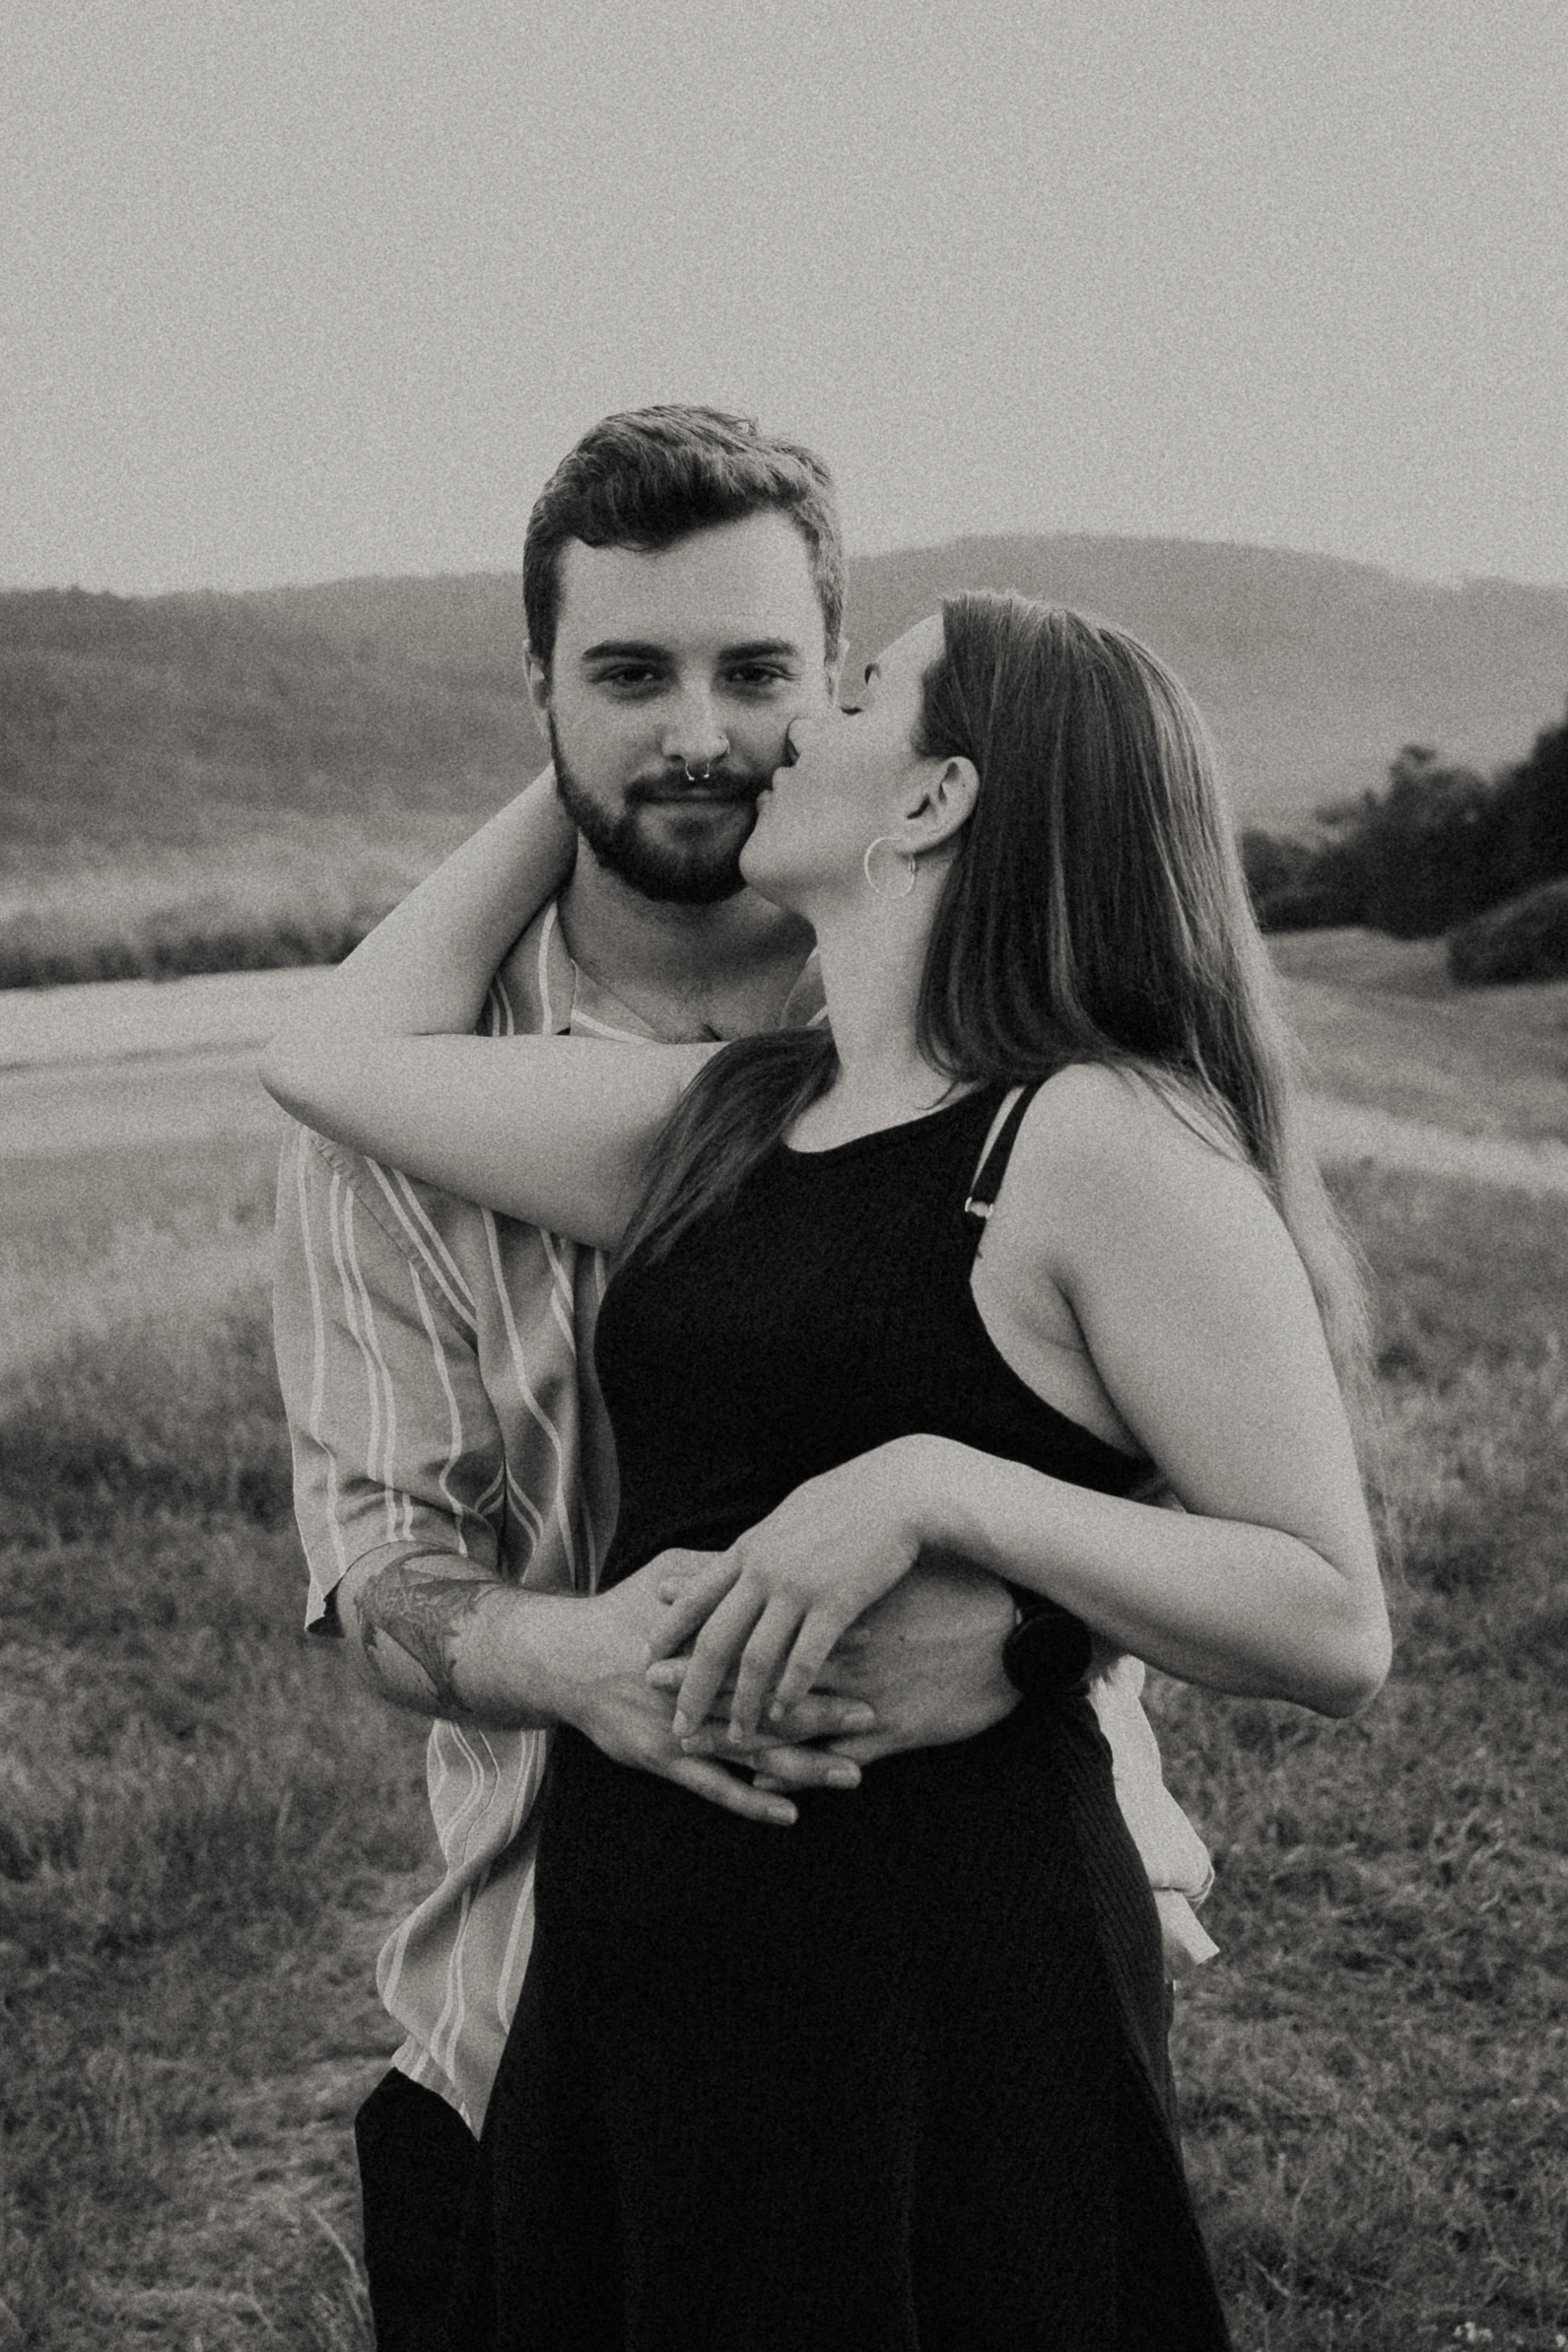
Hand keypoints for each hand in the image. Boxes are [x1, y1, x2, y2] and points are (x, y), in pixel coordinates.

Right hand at [549, 1559, 878, 1825]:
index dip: (823, 1646)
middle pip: (774, 1700)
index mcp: (710, 1637)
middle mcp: (700, 1684)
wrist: (561, 1656)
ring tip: (854, 1775)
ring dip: (806, 1765)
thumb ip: (721, 1574)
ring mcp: (682, 1726)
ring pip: (754, 1751)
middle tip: (876, 1716)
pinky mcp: (662, 1759)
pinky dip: (751, 1802)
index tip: (873, 1646)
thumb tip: (773, 1557)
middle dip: (827, 1710)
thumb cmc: (622, 1608)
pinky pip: (713, 1788)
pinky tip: (789, 1813)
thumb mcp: (671, 1574)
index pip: (778, 1641)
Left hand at [643, 1439, 937, 1740]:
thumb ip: (766, 1542)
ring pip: (757, 1658)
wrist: (900, 1489)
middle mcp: (764, 1570)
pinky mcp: (837, 1603)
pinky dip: (791, 1691)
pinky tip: (783, 1716)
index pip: (696, 1596)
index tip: (647, 1658)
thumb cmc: (852, 1498)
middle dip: (693, 1686)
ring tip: (735, 1736)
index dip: (670, 1631)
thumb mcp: (793, 1514)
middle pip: (715, 1639)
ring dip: (743, 1702)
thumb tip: (744, 1554)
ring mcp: (798, 1587)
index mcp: (751, 1548)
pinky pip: (805, 1658)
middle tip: (676, 1723)